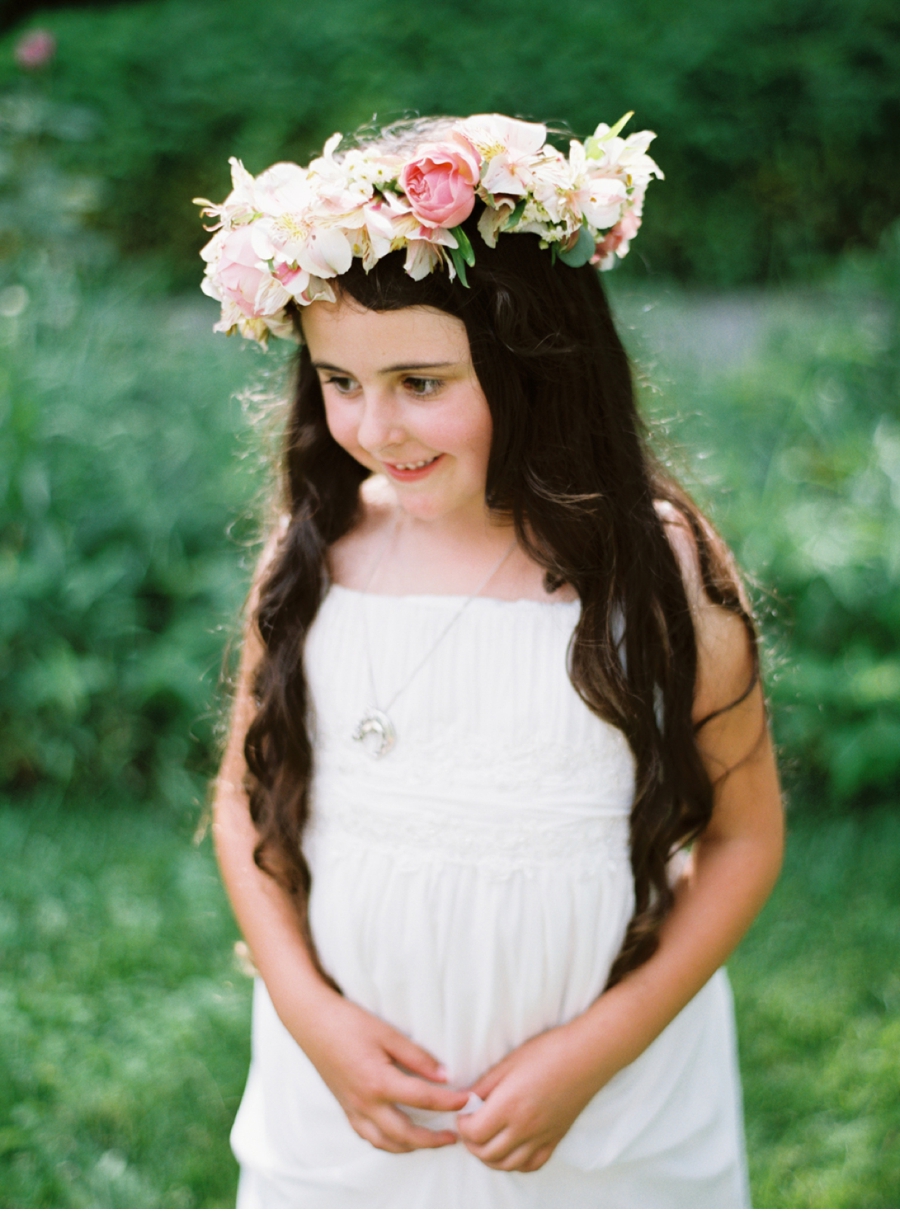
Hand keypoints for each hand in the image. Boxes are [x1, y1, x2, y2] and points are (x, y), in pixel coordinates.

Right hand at [294, 989, 469, 1152]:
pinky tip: (397, 1136)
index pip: (423, 1099)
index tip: (468, 1099)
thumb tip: (444, 1076)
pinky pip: (368, 1136)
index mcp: (379, 1083)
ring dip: (411, 1147)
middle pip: (406, 1134)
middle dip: (433, 1140)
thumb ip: (417, 1057)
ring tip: (430, 1141)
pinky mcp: (345, 1108)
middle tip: (454, 1135)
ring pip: (385, 1143)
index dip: (449, 1101)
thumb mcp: (388, 1034)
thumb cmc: (349, 1022)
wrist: (312, 1022)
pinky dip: (387, 1142)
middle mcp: (366, 1104)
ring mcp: (353, 1109)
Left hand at [457, 1022, 601, 1172]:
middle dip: (471, 1143)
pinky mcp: (555, 1140)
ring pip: (507, 1164)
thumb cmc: (548, 1052)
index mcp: (510, 1106)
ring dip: (489, 1157)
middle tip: (469, 1127)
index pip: (475, 1132)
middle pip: (487, 1153)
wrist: (586, 1056)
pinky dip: (515, 1163)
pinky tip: (510, 1149)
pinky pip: (531, 1165)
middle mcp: (525, 1128)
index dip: (462, 1126)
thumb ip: (484, 1085)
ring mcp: (541, 1137)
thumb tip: (464, 1100)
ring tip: (484, 1140)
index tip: (462, 1114)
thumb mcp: (509, 1063)